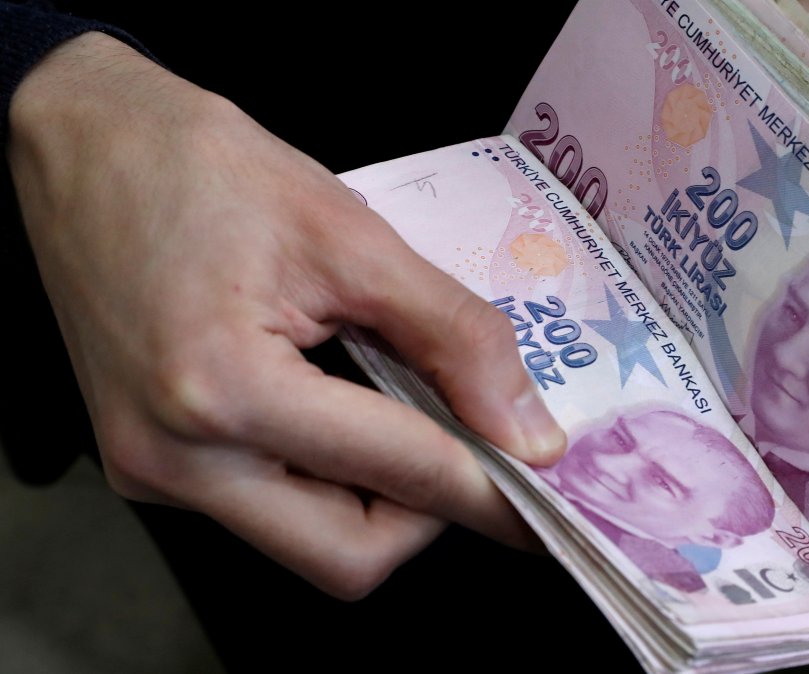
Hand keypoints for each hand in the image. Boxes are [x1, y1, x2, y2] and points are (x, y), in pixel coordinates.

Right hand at [7, 33, 565, 599]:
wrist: (81, 142)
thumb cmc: (201, 167)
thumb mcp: (351, 236)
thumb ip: (452, 337)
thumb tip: (525, 428)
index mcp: (224, 391)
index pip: (397, 475)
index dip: (490, 490)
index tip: (547, 494)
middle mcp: (174, 459)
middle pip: (346, 555)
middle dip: (429, 514)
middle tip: (474, 449)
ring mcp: (152, 472)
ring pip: (308, 541)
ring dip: (380, 496)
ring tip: (411, 414)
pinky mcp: (147, 464)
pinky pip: (266, 506)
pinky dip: (329, 475)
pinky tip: (349, 410)